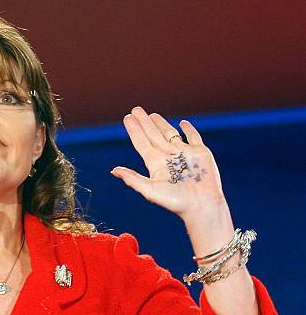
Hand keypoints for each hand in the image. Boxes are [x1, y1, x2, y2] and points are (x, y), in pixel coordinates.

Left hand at [111, 106, 227, 221]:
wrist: (201, 205)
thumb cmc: (175, 201)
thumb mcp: (150, 190)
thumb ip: (132, 179)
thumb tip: (113, 170)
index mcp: (156, 165)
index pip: (142, 143)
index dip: (134, 131)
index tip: (127, 118)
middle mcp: (168, 158)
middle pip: (153, 136)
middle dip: (144, 123)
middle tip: (135, 110)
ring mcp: (184, 154)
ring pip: (170, 134)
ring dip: (161, 124)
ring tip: (152, 115)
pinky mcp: (200, 153)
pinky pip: (193, 138)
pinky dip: (188, 129)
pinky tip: (182, 123)